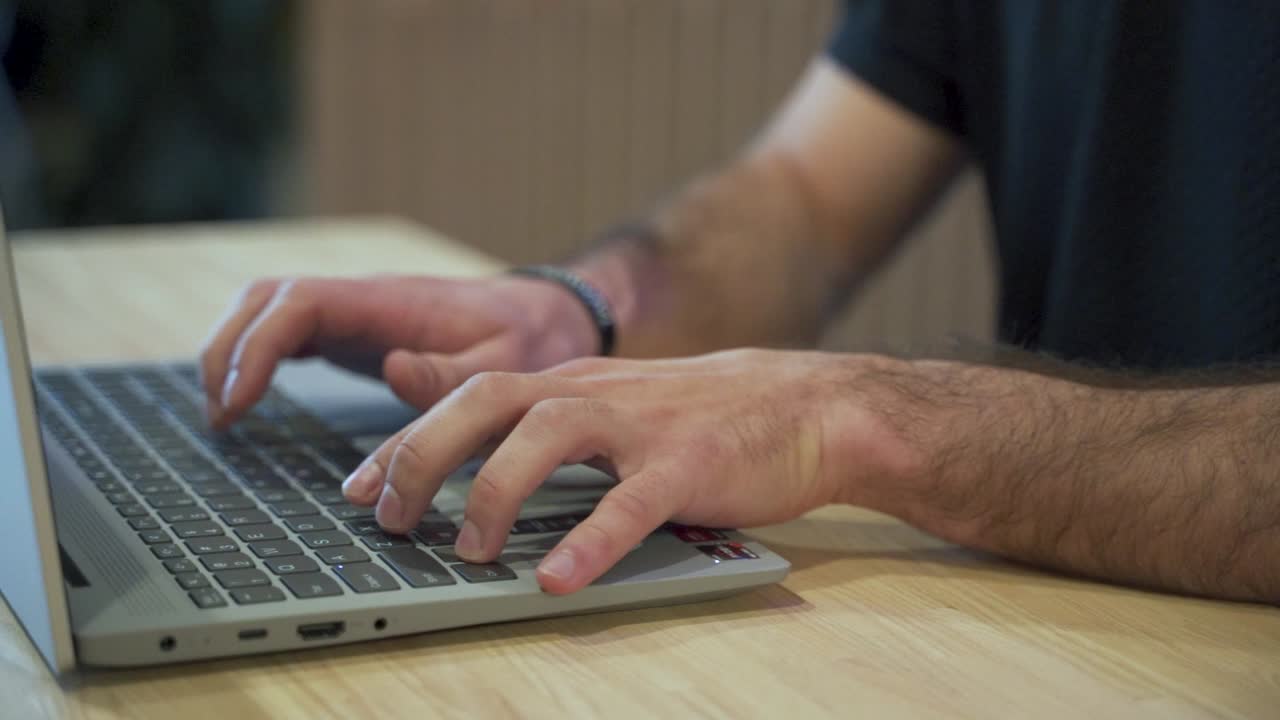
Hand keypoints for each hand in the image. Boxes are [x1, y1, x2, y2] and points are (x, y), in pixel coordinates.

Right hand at [199, 274, 600, 427]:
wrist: (548, 315)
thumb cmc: (528, 339)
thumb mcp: (504, 363)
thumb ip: (452, 374)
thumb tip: (392, 370)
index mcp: (391, 302)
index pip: (299, 303)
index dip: (257, 346)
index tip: (236, 400)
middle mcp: (364, 298)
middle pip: (266, 299)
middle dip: (228, 349)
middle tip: (219, 414)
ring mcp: (356, 310)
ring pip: (269, 309)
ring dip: (234, 350)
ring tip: (222, 413)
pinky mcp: (356, 328)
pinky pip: (290, 330)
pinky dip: (258, 357)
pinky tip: (246, 398)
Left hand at [343, 349, 917, 593]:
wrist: (804, 405)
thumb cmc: (698, 417)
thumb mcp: (608, 405)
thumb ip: (539, 417)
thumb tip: (467, 445)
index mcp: (570, 385)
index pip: (466, 397)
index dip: (403, 440)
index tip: (355, 489)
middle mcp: (594, 396)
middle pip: (488, 402)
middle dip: (424, 456)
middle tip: (387, 515)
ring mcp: (641, 426)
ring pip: (548, 437)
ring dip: (493, 492)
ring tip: (466, 551)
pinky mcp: (688, 465)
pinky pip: (631, 503)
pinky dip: (589, 541)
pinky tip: (557, 579)